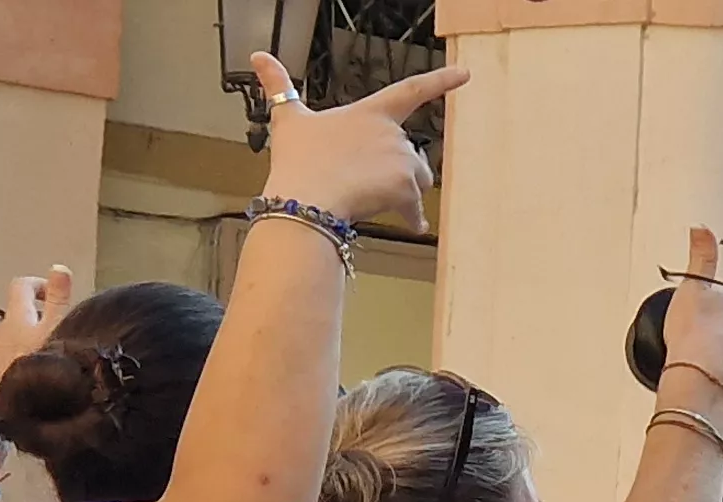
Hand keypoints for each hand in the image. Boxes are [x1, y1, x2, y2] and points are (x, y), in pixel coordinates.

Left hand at [0, 267, 73, 399]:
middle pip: (18, 314)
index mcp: (15, 316)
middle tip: (59, 330)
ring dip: (30, 341)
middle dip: (38, 317)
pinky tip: (34, 378)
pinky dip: (21, 360)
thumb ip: (57, 301)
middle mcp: (0, 331)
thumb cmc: (29, 369)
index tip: (54, 296)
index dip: (39, 285)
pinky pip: (8, 359)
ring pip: (13, 338)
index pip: (22, 286)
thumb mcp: (52, 331)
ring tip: (49, 357)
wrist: (0, 412)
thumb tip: (59, 268)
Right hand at [248, 53, 464, 227]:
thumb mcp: (288, 120)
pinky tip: (406, 225)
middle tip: (363, 182)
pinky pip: (416, 208)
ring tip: (372, 199)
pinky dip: (411, 218)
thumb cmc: (296, 162)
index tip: (465, 74)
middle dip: (397, 170)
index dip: (440, 80)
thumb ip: (278, 86)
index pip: (411, 91)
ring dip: (404, 192)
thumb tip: (257, 56)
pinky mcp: (405, 187)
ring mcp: (400, 159)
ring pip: (418, 180)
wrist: (304, 200)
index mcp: (370, 112)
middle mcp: (391, 133)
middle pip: (411, 153)